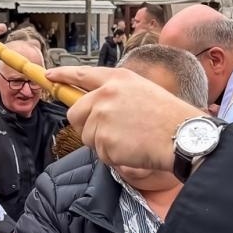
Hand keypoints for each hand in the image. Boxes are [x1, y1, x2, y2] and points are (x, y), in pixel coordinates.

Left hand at [47, 67, 197, 172]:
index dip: (63, 76)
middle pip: (75, 114)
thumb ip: (115, 95)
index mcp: (117, 79)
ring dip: (103, 144)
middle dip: (85, 125)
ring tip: (130, 138)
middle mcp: (105, 95)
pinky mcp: (104, 140)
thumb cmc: (169, 117)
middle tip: (110, 132)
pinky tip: (133, 149)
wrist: (182, 136)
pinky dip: (114, 157)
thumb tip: (94, 107)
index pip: (82, 75)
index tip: (50, 76)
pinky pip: (100, 154)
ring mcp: (103, 117)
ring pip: (87, 137)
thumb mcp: (142, 91)